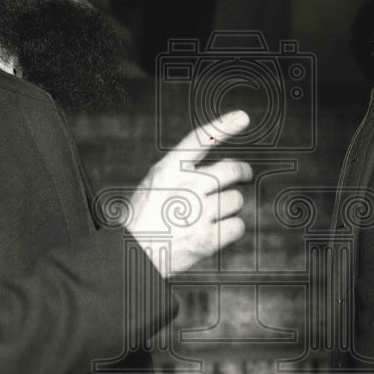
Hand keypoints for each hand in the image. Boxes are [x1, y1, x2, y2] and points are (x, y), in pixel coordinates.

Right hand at [126, 110, 252, 273]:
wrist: (129, 256)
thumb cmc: (142, 220)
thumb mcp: (154, 185)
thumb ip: (182, 174)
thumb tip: (221, 173)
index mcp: (168, 169)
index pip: (200, 139)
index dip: (223, 126)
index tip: (242, 117)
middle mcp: (186, 186)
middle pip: (232, 169)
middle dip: (242, 172)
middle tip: (244, 176)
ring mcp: (197, 212)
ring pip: (236, 200)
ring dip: (229, 207)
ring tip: (210, 216)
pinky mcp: (207, 238)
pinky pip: (237, 226)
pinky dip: (232, 229)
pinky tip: (217, 232)